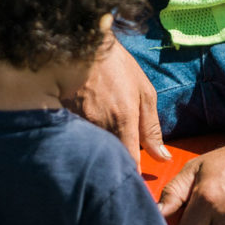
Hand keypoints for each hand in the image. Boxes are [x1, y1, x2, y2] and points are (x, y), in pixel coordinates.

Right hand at [65, 37, 169, 165]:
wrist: (80, 44)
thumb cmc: (115, 66)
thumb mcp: (143, 93)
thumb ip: (152, 129)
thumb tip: (162, 158)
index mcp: (122, 121)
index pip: (129, 163)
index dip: (133, 174)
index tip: (136, 179)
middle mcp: (99, 126)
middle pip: (109, 160)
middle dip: (115, 164)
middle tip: (120, 158)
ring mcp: (78, 123)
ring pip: (91, 151)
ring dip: (98, 152)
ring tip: (99, 133)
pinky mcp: (61, 120)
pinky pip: (75, 140)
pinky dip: (81, 141)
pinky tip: (83, 131)